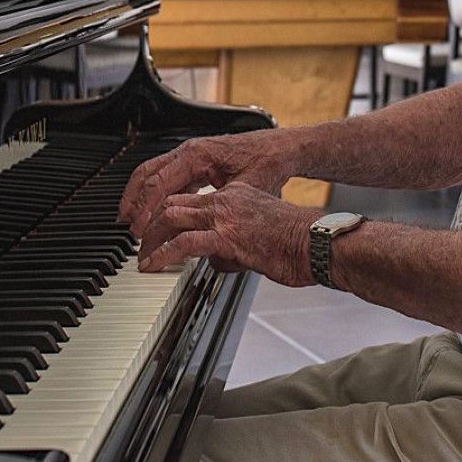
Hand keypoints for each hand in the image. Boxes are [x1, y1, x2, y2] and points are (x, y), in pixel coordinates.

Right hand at [117, 129, 300, 236]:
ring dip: (139, 196)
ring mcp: (191, 156)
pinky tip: (153, 213)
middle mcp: (190, 152)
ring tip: (130, 221)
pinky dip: (154, 194)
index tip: (139, 229)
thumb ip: (222, 207)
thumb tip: (206, 230)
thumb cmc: (268, 162)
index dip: (147, 208)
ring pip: (153, 174)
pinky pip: (166, 177)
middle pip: (148, 173)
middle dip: (133, 200)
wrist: (281, 148)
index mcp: (198, 154)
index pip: (161, 182)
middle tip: (124, 226)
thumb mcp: (247, 188)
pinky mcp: (195, 164)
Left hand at [136, 182, 319, 285]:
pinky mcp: (228, 236)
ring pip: (172, 218)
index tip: (157, 232)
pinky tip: (153, 266)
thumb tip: (218, 261)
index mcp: (236, 195)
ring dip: (150, 239)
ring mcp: (226, 216)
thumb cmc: (300, 244)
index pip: (190, 199)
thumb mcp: (260, 237)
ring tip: (142, 258)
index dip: (167, 215)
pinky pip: (184, 243)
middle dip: (151, 225)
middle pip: (173, 204)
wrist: (320, 243)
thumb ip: (234, 244)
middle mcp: (227, 200)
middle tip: (140, 245)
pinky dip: (163, 254)